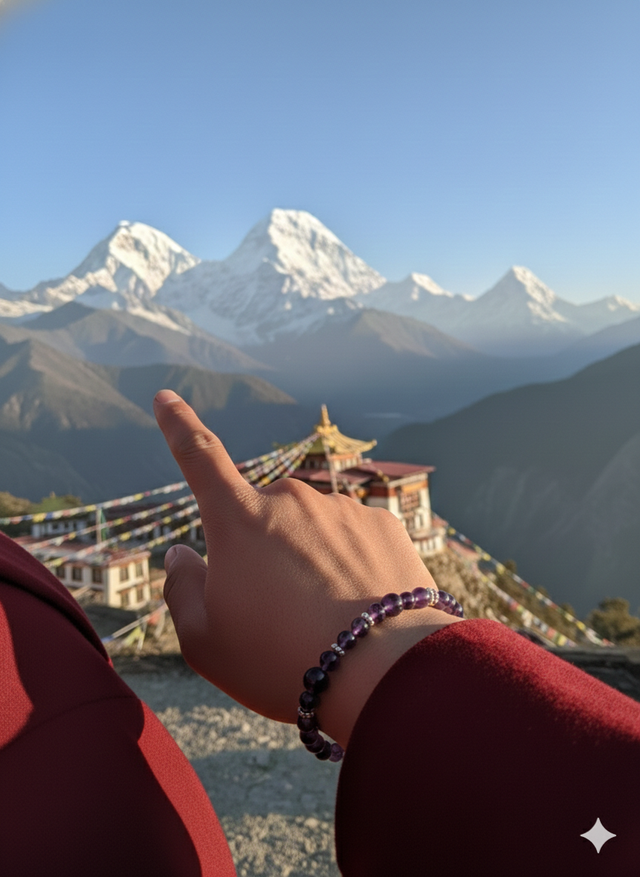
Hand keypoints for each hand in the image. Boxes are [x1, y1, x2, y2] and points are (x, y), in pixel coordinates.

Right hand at [153, 390, 462, 746]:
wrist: (384, 674)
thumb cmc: (281, 661)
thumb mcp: (204, 641)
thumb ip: (181, 589)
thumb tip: (182, 551)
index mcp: (239, 520)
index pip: (199, 458)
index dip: (178, 426)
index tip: (166, 396)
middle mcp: (290, 499)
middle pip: (262, 519)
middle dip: (261, 553)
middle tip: (277, 615)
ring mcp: (341, 508)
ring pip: (310, 532)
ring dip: (309, 562)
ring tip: (323, 622)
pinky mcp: (384, 524)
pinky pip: (352, 540)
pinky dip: (349, 567)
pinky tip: (358, 609)